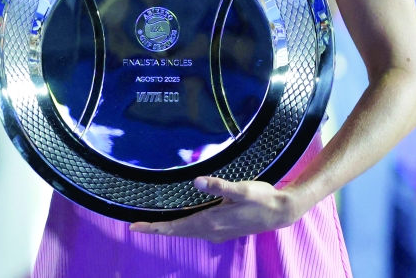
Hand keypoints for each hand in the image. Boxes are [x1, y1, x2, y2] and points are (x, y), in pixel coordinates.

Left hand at [129, 177, 303, 243]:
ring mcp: (216, 232)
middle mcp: (211, 231)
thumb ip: (218, 186)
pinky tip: (177, 219)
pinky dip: (181, 226)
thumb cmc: (262, 199)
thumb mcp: (241, 189)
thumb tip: (196, 182)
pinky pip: (195, 229)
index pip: (176, 227)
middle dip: (156, 228)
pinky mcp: (222, 230)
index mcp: (211, 222)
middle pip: (177, 231)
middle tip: (135, 226)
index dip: (154, 228)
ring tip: (150, 223)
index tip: (135, 227)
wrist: (281, 212)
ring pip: (186, 231)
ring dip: (168, 228)